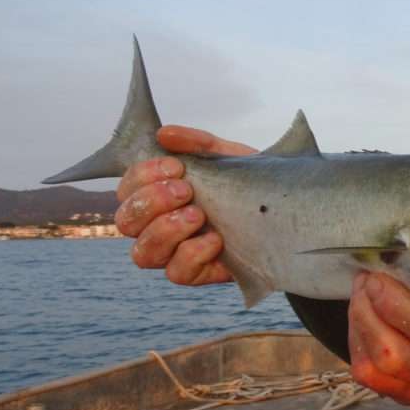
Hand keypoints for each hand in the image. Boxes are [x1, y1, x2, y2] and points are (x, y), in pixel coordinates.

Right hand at [114, 126, 255, 284]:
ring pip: (143, 253)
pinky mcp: (195, 274)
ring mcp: (173, 253)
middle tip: (185, 190)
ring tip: (198, 214)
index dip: (142, 176)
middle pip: (126, 222)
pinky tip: (215, 239)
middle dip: (151, 202)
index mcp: (155, 196)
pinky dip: (192, 254)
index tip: (175, 166)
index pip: (126, 188)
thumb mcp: (226, 157)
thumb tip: (165, 135)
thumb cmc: (245, 184)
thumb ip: (197, 144)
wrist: (284, 215)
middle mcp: (156, 227)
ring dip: (166, 230)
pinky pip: (177, 273)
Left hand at [348, 272, 409, 409]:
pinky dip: (357, 346)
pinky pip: (370, 378)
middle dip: (368, 313)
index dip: (397, 305)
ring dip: (359, 327)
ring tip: (359, 297)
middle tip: (365, 283)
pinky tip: (361, 323)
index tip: (380, 277)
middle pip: (396, 354)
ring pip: (377, 367)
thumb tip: (405, 257)